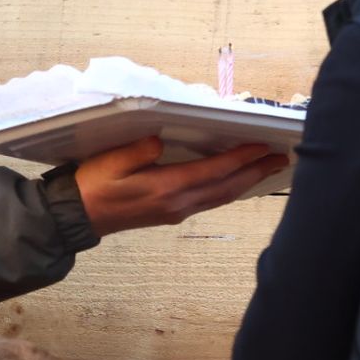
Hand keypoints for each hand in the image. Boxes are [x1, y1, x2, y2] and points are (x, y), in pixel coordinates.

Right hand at [74, 136, 289, 236]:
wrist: (78, 218)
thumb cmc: (92, 186)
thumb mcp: (111, 162)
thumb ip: (139, 150)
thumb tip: (161, 141)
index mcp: (166, 189)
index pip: (215, 171)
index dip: (242, 158)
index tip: (263, 145)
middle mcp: (178, 204)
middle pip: (227, 187)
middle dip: (256, 172)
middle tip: (281, 158)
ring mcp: (177, 212)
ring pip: (221, 197)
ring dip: (246, 182)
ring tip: (267, 170)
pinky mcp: (171, 214)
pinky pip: (210, 201)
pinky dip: (229, 189)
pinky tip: (236, 182)